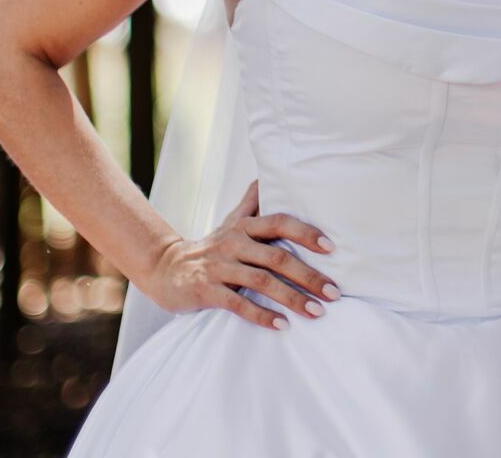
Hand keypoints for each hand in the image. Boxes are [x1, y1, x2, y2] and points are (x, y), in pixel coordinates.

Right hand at [142, 179, 339, 330]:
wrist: (166, 269)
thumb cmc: (211, 247)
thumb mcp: (232, 222)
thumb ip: (253, 202)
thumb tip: (268, 174)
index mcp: (244, 227)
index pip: (279, 222)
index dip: (306, 232)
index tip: (331, 248)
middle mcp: (233, 243)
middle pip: (277, 257)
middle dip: (309, 275)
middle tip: (335, 292)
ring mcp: (219, 267)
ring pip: (262, 282)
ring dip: (292, 298)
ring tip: (317, 312)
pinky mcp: (206, 291)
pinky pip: (238, 304)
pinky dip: (262, 315)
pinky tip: (282, 325)